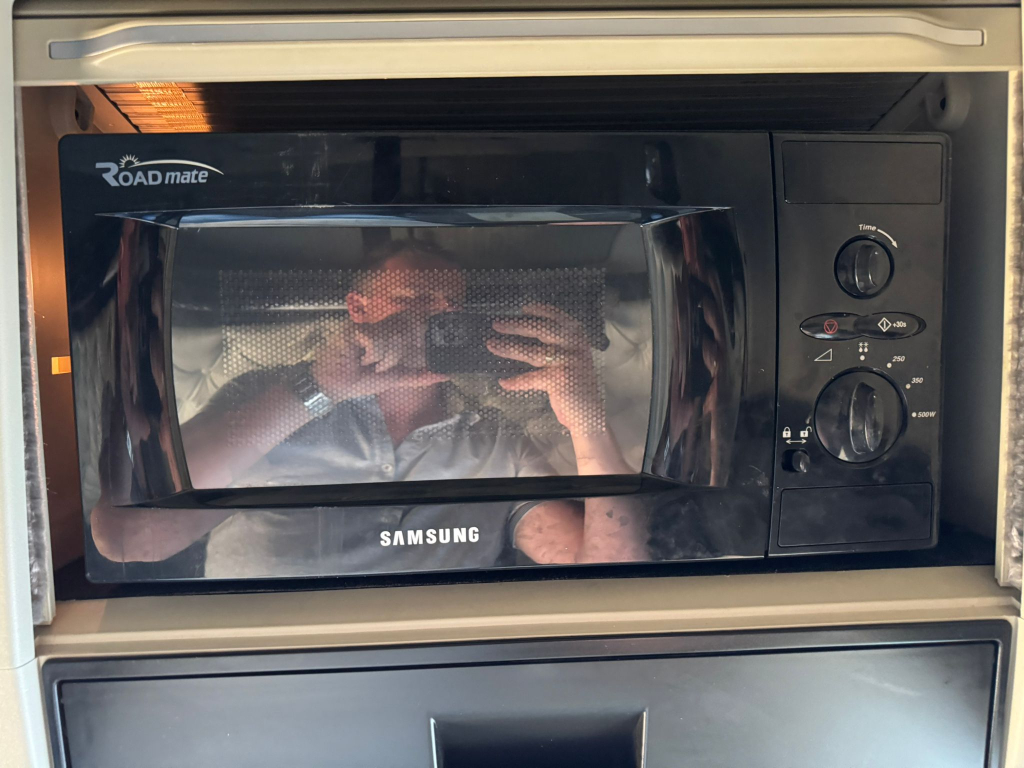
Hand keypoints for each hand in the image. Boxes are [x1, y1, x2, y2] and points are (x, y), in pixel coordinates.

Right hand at [312, 315, 447, 401]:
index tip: (445, 315)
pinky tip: (360, 359)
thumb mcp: (396, 378)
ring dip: (381, 358)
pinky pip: (375, 341)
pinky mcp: (355, 329)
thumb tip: (445, 374)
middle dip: (393, 356)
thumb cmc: (362, 380)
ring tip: (366, 363)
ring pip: (390, 338)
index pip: (411, 325)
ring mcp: (367, 325)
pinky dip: (371, 355)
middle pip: (403, 333)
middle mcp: (379, 326)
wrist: (336, 386)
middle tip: (377, 364)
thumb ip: (420, 376)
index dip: (426, 321)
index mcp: (389, 335)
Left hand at [487, 303, 603, 435]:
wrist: (589, 412)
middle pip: (541, 330)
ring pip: (532, 352)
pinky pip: (531, 378)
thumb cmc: (576, 384)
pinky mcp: (558, 380)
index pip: (556, 317)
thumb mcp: (572, 357)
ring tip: (491, 345)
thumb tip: (527, 330)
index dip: (539, 310)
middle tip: (496, 324)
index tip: (523, 308)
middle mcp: (574, 345)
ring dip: (509, 348)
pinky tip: (503, 382)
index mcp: (577, 336)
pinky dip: (516, 381)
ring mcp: (567, 362)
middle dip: (516, 325)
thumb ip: (558, 344)